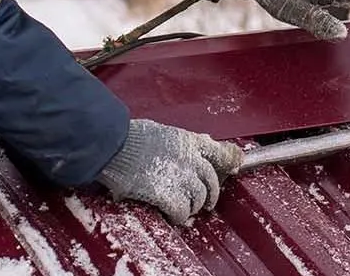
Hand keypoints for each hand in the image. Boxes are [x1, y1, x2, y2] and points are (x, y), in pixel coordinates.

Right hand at [96, 119, 242, 224]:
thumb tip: (192, 146)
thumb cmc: (130, 138)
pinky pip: (182, 212)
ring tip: (184, 209)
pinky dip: (179, 217)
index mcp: (188, 142)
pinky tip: (172, 216)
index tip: (235, 166)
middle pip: (211, 182)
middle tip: (205, 203)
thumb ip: (180, 143)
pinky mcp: (167, 195)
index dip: (230, 160)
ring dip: (192, 207)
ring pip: (198, 199)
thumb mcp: (161, 132)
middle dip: (210, 195)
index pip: (219, 152)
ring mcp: (180, 178)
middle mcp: (190, 160)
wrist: (114, 147)